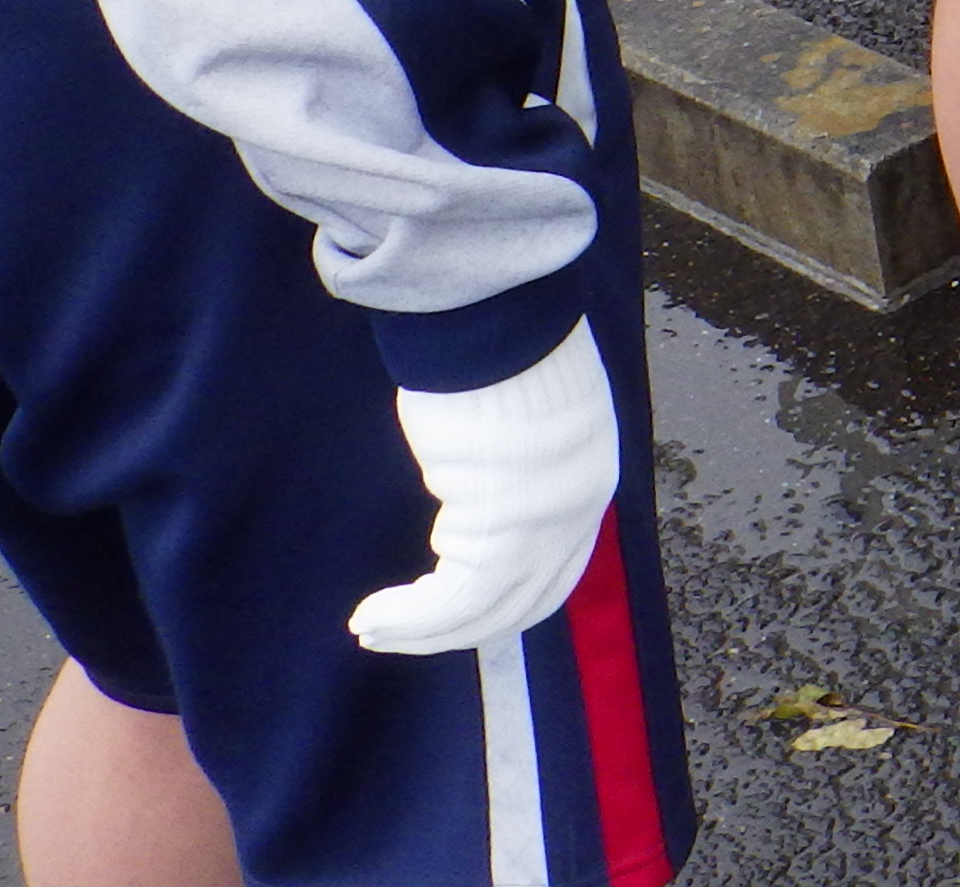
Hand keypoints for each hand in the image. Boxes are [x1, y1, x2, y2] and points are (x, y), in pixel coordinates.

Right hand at [349, 322, 617, 655]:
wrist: (499, 328)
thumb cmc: (501, 350)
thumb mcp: (526, 410)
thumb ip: (520, 458)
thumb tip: (484, 479)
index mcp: (588, 479)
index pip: (559, 569)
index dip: (508, 599)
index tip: (458, 610)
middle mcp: (578, 511)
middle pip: (526, 600)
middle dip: (463, 627)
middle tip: (403, 632)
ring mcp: (546, 527)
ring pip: (484, 609)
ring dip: (423, 631)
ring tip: (372, 629)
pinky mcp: (503, 534)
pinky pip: (454, 601)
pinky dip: (410, 619)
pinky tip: (371, 617)